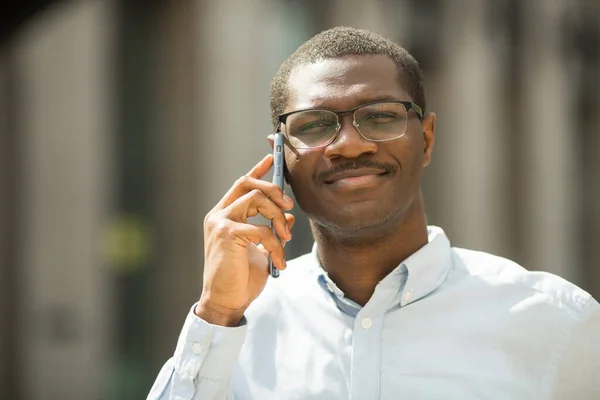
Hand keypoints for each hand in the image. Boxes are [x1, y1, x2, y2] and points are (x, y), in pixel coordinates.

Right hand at [196, 154, 294, 325]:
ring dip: (277, 217)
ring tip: (285, 240)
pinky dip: (275, 244)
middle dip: (273, 190)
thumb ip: (272, 231)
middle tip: (288, 208)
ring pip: (256, 198)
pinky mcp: (225, 234)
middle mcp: (219, 214)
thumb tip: (288, 218)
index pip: (241, 184)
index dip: (257, 170)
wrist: (226, 302)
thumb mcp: (262, 251)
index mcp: (225, 215)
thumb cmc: (241, 279)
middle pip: (247, 183)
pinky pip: (260, 229)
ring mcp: (219, 222)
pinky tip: (279, 260)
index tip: (271, 157)